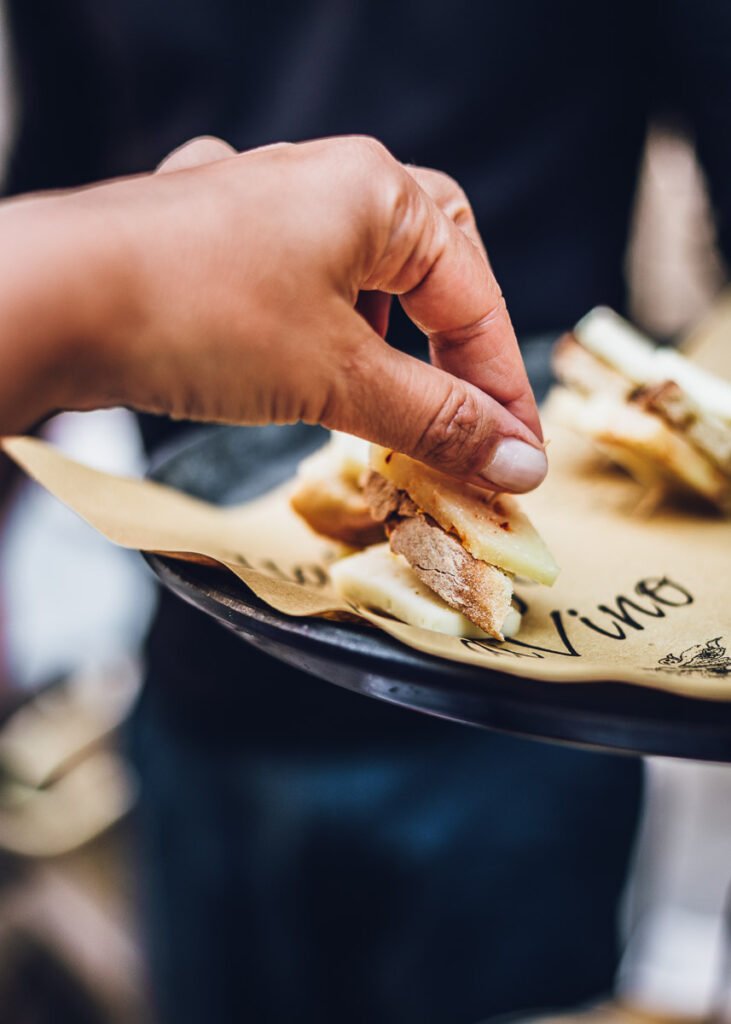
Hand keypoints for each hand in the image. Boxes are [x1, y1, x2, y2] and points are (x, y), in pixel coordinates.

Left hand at [0, 136, 545, 491]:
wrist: (50, 300)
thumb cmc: (204, 316)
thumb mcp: (339, 377)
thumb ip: (436, 419)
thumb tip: (520, 463)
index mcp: (376, 191)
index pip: (473, 297)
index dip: (502, 387)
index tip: (521, 461)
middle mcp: (324, 181)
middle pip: (430, 264)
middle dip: (455, 345)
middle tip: (468, 414)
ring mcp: (262, 206)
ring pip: (361, 274)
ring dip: (388, 342)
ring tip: (389, 403)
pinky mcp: (215, 242)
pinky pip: (300, 284)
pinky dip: (325, 333)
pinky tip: (311, 368)